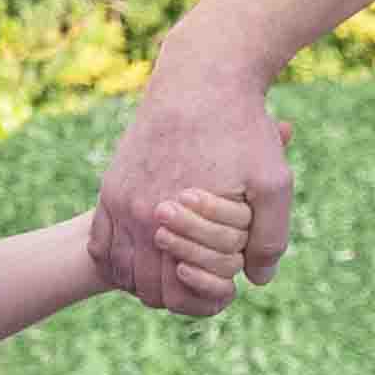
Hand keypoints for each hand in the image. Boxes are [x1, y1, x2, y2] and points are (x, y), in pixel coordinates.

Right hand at [94, 60, 292, 317]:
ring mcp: (117, 197)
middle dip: (172, 294)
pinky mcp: (110, 183)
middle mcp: (136, 211)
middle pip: (144, 287)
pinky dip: (119, 257)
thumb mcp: (272, 183)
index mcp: (173, 217)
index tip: (222, 287)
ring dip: (144, 278)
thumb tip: (257, 281)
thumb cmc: (242, 126)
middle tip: (202, 281)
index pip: (174, 293)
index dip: (200, 300)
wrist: (202, 74)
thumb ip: (269, 238)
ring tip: (178, 269)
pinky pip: (102, 241)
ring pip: (118, 267)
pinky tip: (150, 251)